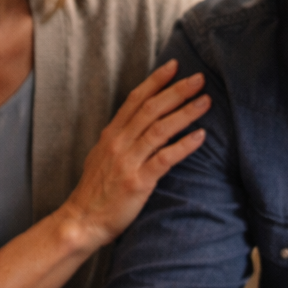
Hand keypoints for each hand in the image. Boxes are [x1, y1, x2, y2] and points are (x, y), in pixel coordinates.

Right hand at [59, 60, 209, 249]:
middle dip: (176, 91)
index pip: (135, 100)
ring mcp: (128, 162)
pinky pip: (164, 159)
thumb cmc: (96, 191)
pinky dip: (184, 146)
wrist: (82, 221)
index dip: (156, 81)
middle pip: (151, 109)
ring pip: (159, 129)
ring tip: (206, 102)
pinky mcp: (137, 182)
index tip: (175, 65)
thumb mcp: (103, 157)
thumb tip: (139, 123)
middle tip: (199, 78)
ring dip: (185, 113)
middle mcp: (118, 143)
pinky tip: (201, 136)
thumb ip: (121, 139)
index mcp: (111, 135)